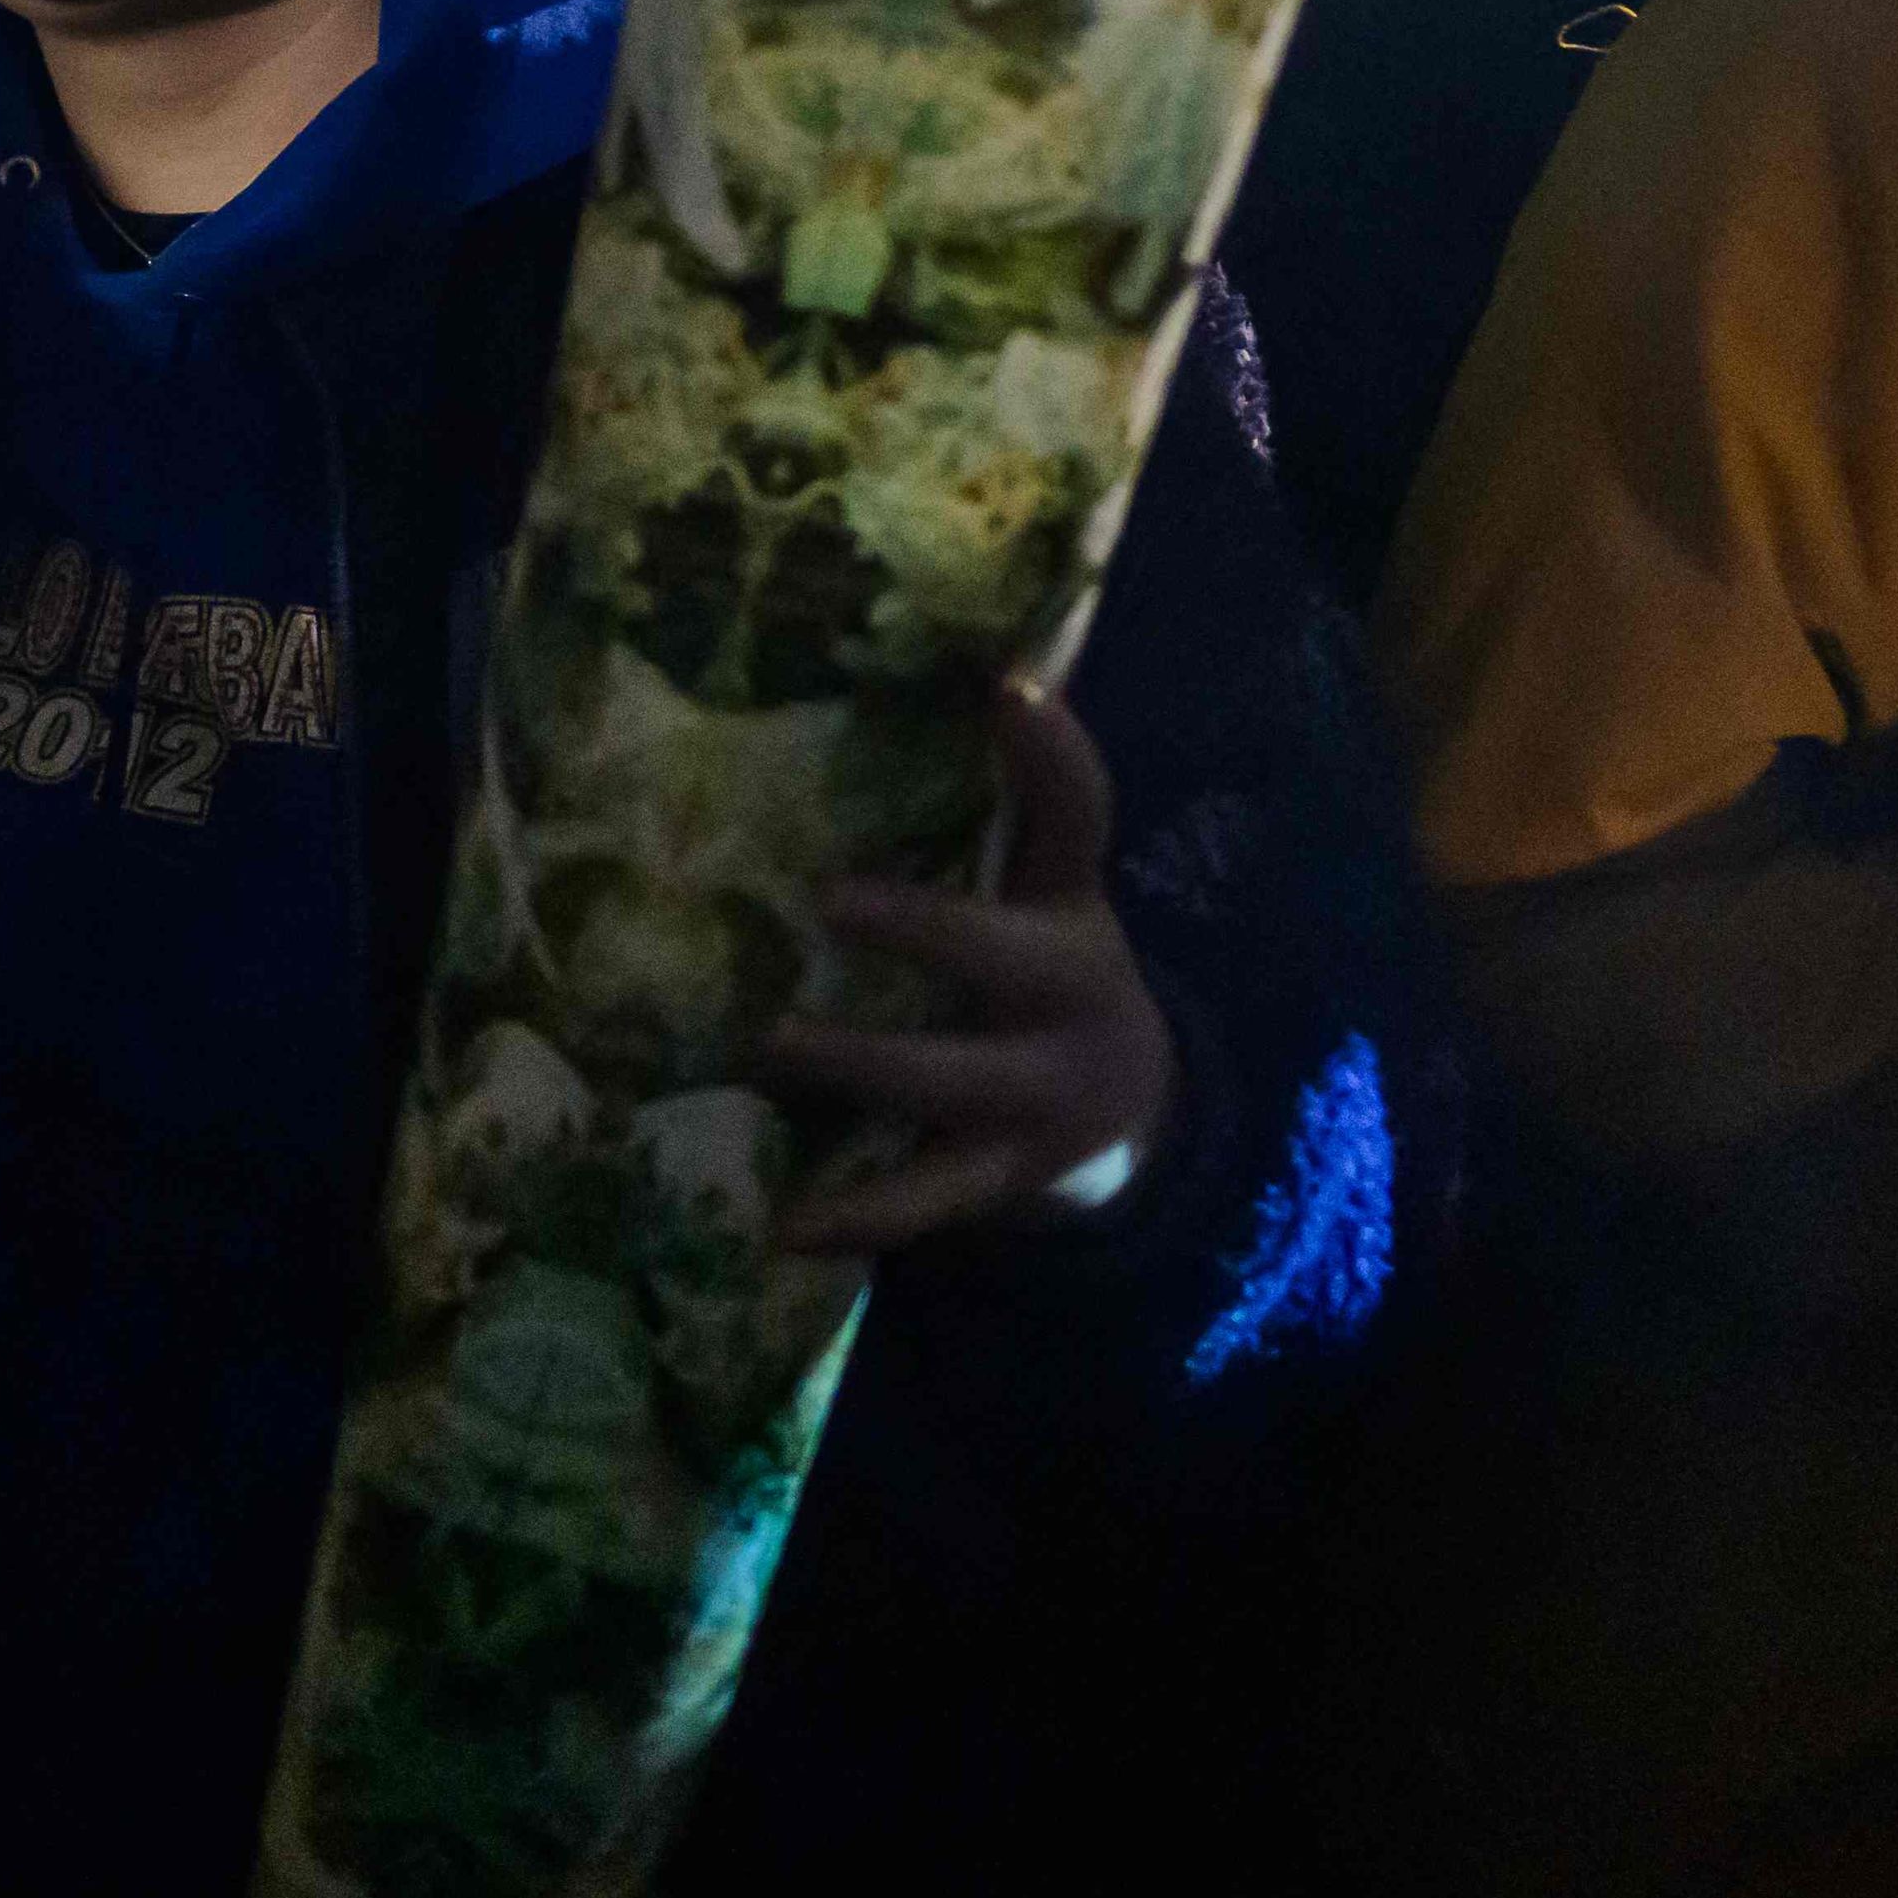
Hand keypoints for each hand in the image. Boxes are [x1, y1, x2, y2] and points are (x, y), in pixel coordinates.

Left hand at [758, 681, 1177, 1255]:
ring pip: (948, 1080)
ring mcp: (1039, 1096)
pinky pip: (925, 1198)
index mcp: (1069, 909)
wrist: (1132, 1116)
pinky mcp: (1001, 1175)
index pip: (1076, 816)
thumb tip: (945, 672)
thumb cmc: (1043, 969)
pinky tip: (781, 1225)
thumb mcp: (1041, 889)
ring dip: (857, 1064)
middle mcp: (1066, 995)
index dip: (1051, 754)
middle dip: (924, 929)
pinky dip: (856, 1213)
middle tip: (828, 899)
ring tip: (764, 1048)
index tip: (1005, 686)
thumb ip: (997, 804)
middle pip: (1002, 955)